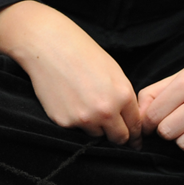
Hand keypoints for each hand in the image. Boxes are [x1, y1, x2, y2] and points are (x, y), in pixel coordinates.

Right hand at [0, 0, 141, 146]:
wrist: (48, 46)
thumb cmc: (82, 53)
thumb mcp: (114, 72)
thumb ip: (124, 98)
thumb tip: (128, 121)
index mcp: (122, 96)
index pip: (135, 126)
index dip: (134, 133)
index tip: (132, 138)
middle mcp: (105, 111)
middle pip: (119, 138)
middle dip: (117, 135)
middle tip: (110, 128)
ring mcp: (84, 118)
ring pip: (96, 134)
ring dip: (93, 126)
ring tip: (82, 103)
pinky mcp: (64, 122)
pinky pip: (75, 128)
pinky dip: (74, 119)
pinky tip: (67, 100)